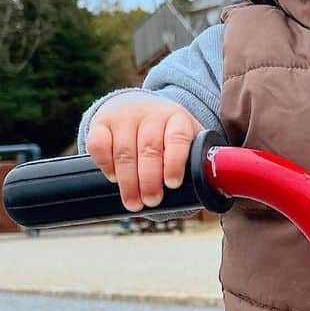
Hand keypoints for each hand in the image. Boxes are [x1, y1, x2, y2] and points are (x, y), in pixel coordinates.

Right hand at [87, 94, 203, 210]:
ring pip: (124, 151)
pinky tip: (113, 178)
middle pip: (149, 150)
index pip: (177, 139)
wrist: (140, 108)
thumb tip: (211, 192)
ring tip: (134, 203)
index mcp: (177, 119)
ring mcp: (124, 116)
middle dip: (149, 181)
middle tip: (150, 202)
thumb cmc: (169, 137)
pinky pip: (98, 145)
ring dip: (128, 181)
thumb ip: (199, 162)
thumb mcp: (188, 142)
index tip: (172, 184)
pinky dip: (105, 165)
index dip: (174, 162)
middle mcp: (151, 113)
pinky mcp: (101, 122)